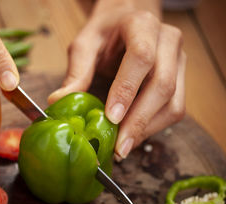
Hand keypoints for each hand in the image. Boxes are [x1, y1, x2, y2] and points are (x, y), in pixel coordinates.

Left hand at [48, 0, 185, 159]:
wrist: (128, 20)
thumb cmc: (106, 32)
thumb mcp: (85, 44)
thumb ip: (76, 72)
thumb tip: (57, 101)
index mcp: (142, 25)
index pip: (141, 57)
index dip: (127, 90)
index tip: (111, 118)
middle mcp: (168, 41)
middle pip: (162, 85)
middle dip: (139, 120)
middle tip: (118, 147)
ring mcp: (178, 61)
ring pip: (174, 103)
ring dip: (148, 129)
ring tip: (123, 148)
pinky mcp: (181, 79)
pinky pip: (174, 109)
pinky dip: (154, 128)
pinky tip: (132, 137)